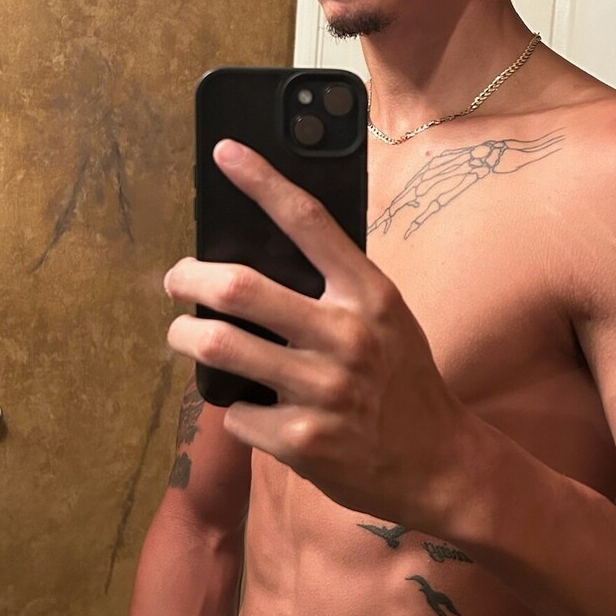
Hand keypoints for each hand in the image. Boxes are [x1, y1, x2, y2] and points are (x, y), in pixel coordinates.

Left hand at [163, 140, 473, 530]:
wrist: (438, 463)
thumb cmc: (402, 381)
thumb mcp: (387, 319)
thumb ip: (337, 287)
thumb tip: (262, 254)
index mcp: (370, 294)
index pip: (309, 220)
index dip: (262, 180)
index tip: (225, 151)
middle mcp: (347, 335)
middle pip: (239, 288)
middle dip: (189, 278)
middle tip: (177, 279)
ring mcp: (322, 390)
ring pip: (218, 348)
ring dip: (186, 338)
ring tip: (185, 336)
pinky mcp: (300, 441)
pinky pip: (235, 412)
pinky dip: (235, 409)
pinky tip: (256, 410)